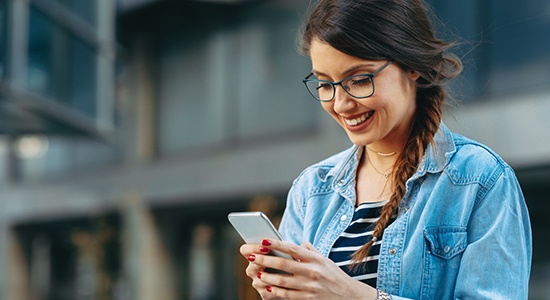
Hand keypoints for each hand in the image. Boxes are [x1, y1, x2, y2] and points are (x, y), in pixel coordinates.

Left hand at [240, 239, 376, 299]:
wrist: (348, 295)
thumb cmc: (333, 274)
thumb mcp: (324, 259)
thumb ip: (309, 250)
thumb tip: (296, 243)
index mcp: (315, 258)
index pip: (292, 248)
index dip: (276, 244)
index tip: (262, 240)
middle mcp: (312, 271)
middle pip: (283, 264)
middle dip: (265, 260)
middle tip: (251, 256)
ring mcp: (310, 286)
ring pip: (283, 281)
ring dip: (267, 277)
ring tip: (256, 272)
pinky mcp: (308, 298)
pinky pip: (287, 295)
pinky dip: (276, 291)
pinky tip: (267, 287)